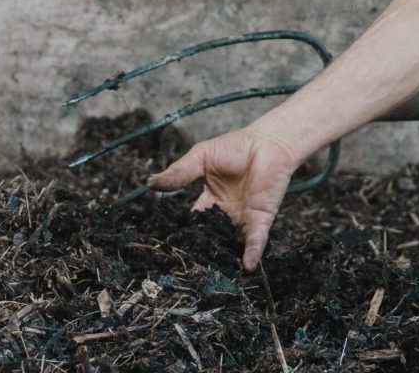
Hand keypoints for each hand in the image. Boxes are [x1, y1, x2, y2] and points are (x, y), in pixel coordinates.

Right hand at [147, 126, 301, 270]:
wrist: (267, 142)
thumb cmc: (235, 147)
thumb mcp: (201, 158)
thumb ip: (179, 173)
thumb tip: (151, 183)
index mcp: (209, 201)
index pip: (193, 221)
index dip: (182, 232)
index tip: (166, 247)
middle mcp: (225, 215)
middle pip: (210, 238)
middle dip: (201, 252)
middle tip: (187, 269)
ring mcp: (243, 219)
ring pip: (231, 243)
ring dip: (224, 259)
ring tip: (212, 277)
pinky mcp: (261, 219)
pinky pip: (256, 239)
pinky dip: (252, 252)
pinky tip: (247, 265)